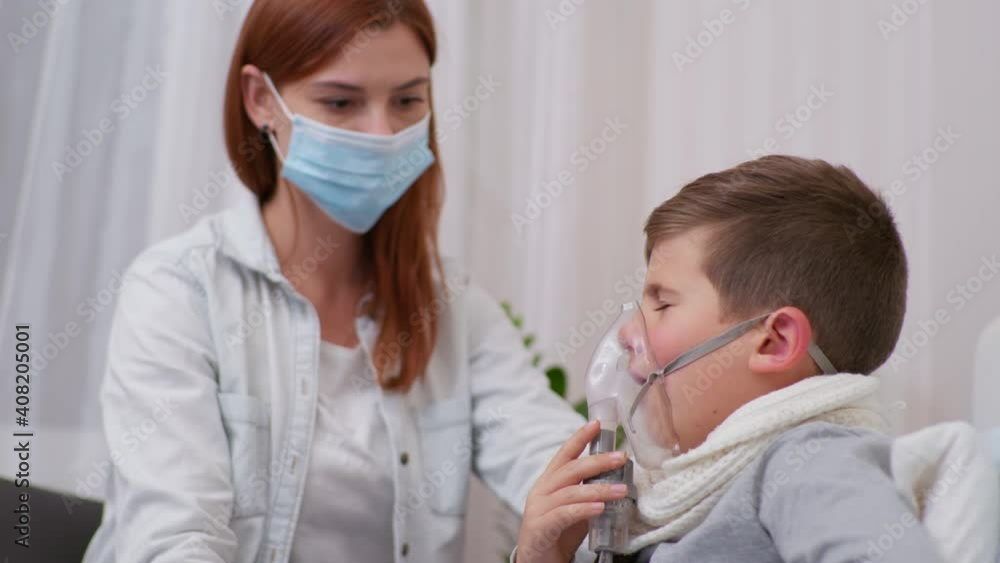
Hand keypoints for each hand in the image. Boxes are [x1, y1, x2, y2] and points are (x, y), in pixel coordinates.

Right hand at [515, 420, 628, 562]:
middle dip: (597, 461)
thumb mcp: (575, 508)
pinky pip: (564, 514)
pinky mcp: (541, 527)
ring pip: (571, 492)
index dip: (579, 438)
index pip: (564, 454)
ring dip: (599, 489)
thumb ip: (588, 493)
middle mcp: (542, 491)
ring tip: (621, 489)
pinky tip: (600, 509)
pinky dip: (583, 510)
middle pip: (570, 469)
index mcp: (549, 482)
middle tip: (620, 457)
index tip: (596, 424)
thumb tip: (617, 480)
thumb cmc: (558, 532)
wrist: (537, 561)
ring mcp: (539, 509)